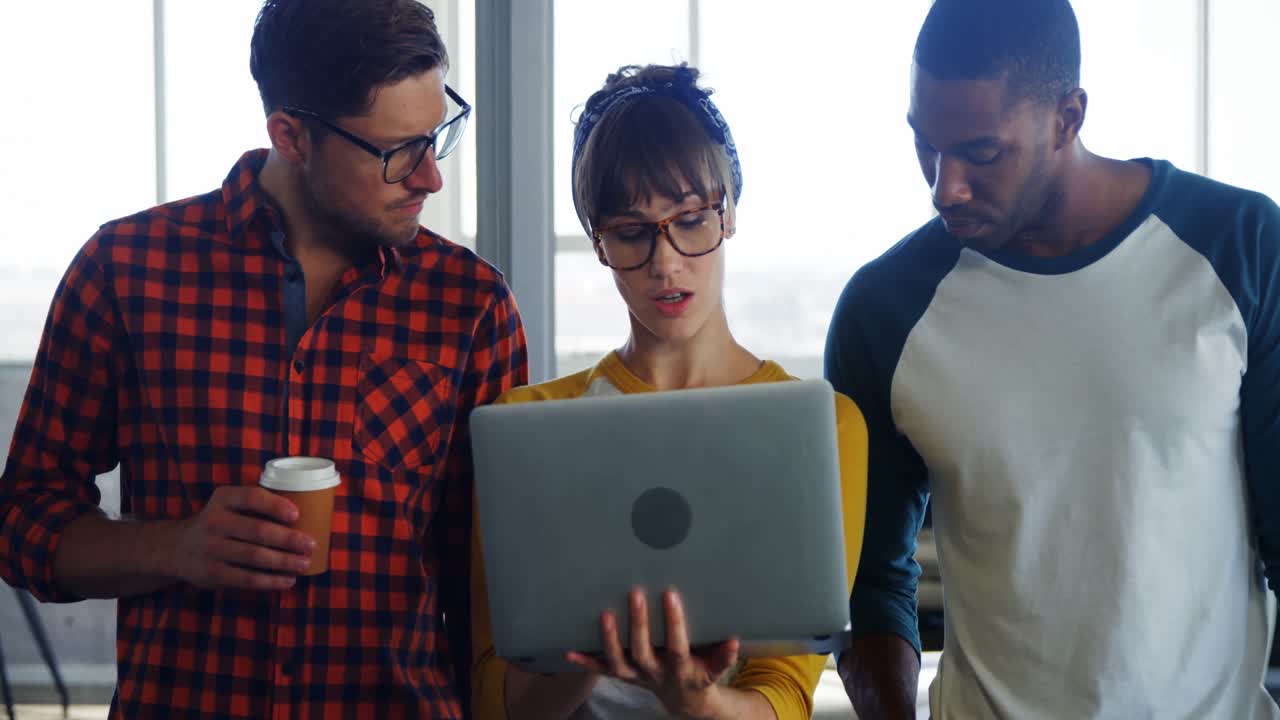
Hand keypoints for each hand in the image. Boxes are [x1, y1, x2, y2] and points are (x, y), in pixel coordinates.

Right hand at [168, 485, 314, 589]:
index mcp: (222, 499)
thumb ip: (256, 505)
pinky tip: (288, 580)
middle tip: (311, 545)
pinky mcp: (212, 573)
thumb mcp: (228, 505)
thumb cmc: (220, 522)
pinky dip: (271, 581)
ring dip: (284, 561)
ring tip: (304, 563)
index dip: (275, 505)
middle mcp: (214, 521)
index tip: (297, 514)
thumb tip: (308, 512)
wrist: (177, 547)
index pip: (251, 497)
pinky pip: (246, 579)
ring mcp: (211, 549)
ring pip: (254, 557)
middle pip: (258, 531)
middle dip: (289, 539)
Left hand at [566, 588, 739, 718]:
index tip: (671, 594)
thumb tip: (735, 639)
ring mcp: (635, 675)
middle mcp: (654, 673)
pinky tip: (568, 651)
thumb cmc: (700, 673)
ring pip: (618, 661)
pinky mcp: (622, 675)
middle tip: (635, 593)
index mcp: (680, 668)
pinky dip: (585, 662)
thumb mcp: (714, 668)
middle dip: (638, 623)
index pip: (676, 645)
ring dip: (609, 640)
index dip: (674, 622)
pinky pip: (601, 670)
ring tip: (604, 614)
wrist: (685, 701)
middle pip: (643, 650)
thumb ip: (722, 656)